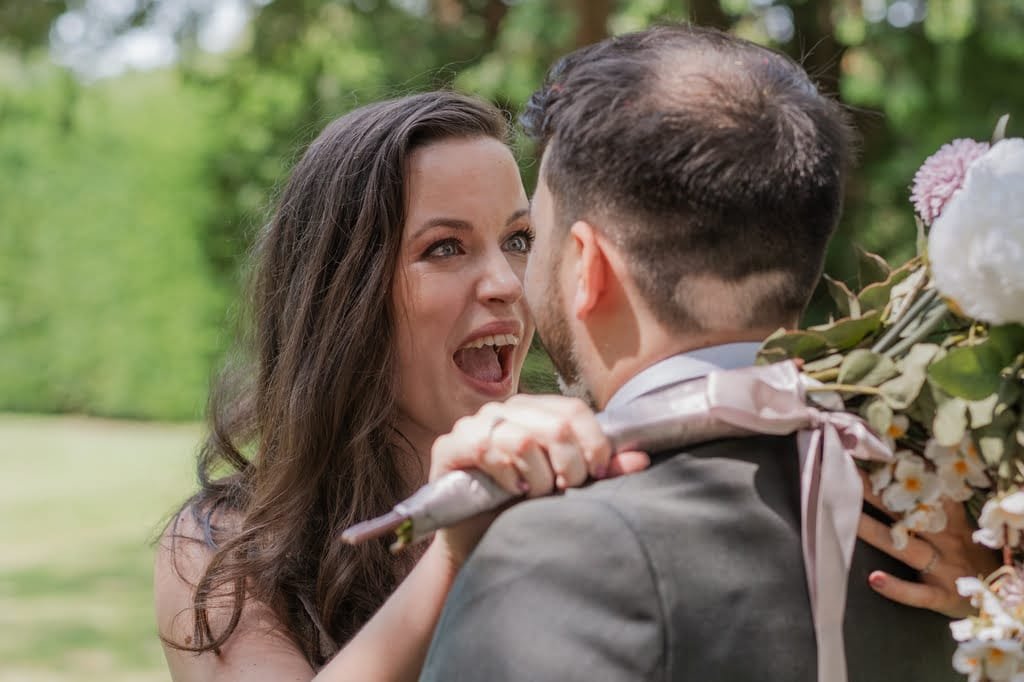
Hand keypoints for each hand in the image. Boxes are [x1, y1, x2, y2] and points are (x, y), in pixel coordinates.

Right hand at [429, 394, 649, 565]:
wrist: (479, 544)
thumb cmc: (524, 510)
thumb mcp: (568, 488)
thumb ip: (601, 471)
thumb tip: (641, 459)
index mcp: (535, 410)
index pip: (574, 410)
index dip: (594, 443)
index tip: (597, 474)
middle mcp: (504, 410)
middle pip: (554, 426)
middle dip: (569, 467)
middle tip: (565, 491)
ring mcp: (473, 425)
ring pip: (522, 440)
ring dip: (537, 478)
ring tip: (534, 494)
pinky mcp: (448, 446)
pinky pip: (486, 449)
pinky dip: (506, 475)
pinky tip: (510, 492)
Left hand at [856, 469, 999, 617]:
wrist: (999, 596)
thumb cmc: (968, 555)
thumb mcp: (957, 525)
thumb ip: (936, 502)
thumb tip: (910, 465)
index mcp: (951, 520)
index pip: (925, 491)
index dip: (901, 472)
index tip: (875, 453)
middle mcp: (947, 540)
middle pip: (906, 514)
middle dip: (876, 494)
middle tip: (845, 475)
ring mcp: (945, 569)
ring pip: (905, 547)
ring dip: (875, 532)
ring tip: (848, 519)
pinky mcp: (942, 596)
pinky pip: (917, 593)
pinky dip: (897, 588)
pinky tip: (874, 579)